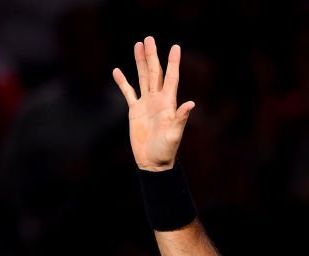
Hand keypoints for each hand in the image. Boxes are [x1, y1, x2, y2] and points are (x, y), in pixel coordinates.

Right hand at [112, 36, 194, 170]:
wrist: (153, 162)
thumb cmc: (166, 150)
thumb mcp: (175, 134)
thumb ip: (181, 118)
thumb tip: (191, 103)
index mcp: (168, 103)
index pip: (171, 77)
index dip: (173, 62)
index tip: (176, 47)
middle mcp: (158, 100)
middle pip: (154, 73)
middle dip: (152, 56)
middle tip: (148, 39)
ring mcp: (146, 104)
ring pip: (142, 78)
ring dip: (139, 62)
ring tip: (138, 45)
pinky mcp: (135, 111)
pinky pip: (128, 92)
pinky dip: (122, 82)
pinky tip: (117, 71)